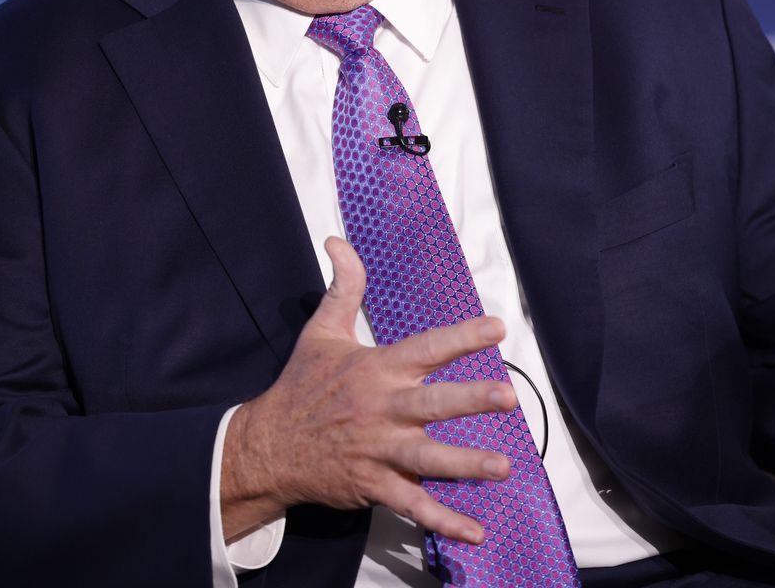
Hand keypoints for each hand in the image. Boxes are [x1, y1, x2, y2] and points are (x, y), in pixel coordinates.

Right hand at [220, 237, 516, 543]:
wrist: (266, 447)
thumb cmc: (302, 387)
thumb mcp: (322, 332)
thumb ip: (343, 288)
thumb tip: (338, 242)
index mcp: (377, 370)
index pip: (426, 348)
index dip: (462, 336)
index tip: (498, 327)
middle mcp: (382, 409)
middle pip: (431, 404)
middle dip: (470, 401)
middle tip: (507, 397)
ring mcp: (378, 450)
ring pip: (427, 459)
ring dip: (465, 464)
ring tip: (503, 467)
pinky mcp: (372, 485)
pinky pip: (412, 505)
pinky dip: (443, 521)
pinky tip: (475, 531)